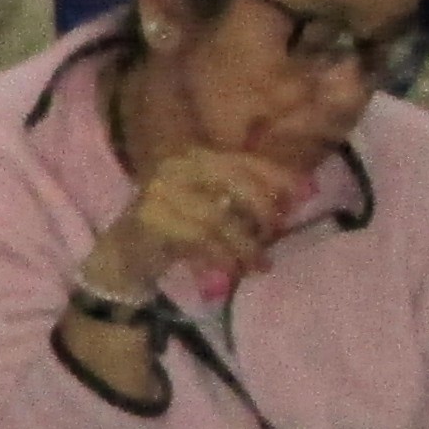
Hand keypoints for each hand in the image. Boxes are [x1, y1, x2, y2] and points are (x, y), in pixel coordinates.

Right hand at [83, 147, 301, 299]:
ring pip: (221, 219)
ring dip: (245, 246)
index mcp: (194, 156)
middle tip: (274, 236)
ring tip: (259, 265)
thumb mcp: (212, 204)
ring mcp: (162, 193)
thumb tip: (300, 193)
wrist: (124, 256)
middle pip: (236, 184)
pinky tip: (233, 272)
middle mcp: (177, 167)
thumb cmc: (176, 227)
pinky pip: (201, 241)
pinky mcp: (154, 221)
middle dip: (263, 212)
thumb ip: (246, 196)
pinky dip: (222, 259)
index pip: (243, 159)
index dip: (277, 175)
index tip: (305, 193)